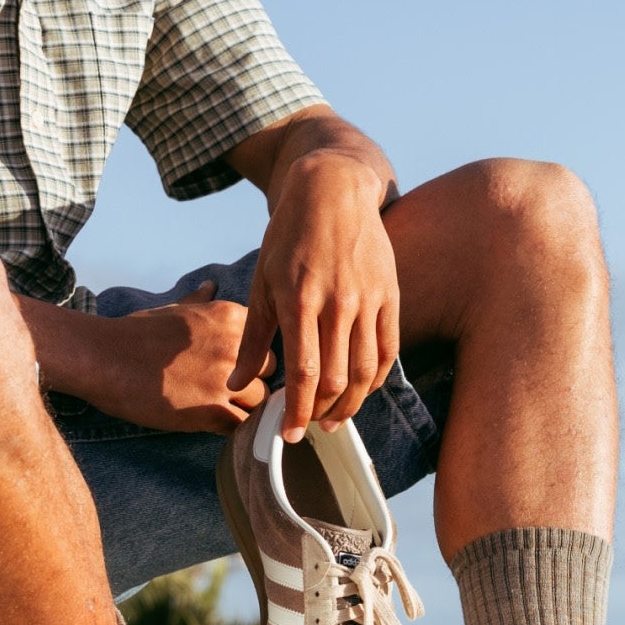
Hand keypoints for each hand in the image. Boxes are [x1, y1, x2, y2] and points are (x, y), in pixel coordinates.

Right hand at [74, 283, 271, 434]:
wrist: (106, 358)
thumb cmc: (135, 332)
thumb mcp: (174, 309)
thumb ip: (199, 301)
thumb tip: (210, 285)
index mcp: (230, 317)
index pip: (266, 339)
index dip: (253, 355)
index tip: (235, 364)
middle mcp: (235, 346)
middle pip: (270, 370)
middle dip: (254, 381)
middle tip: (230, 390)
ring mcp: (225, 379)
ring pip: (260, 401)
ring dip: (245, 408)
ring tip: (222, 409)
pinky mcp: (212, 411)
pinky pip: (242, 426)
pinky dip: (233, 430)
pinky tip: (215, 425)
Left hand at [229, 151, 399, 440]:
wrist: (333, 190)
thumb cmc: (290, 236)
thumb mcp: (262, 281)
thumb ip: (254, 336)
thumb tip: (235, 382)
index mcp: (300, 298)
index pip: (304, 372)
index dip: (297, 410)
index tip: (289, 434)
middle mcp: (338, 302)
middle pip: (336, 378)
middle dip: (320, 412)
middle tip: (307, 427)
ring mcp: (368, 299)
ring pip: (365, 370)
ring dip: (349, 404)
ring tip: (332, 419)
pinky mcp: (389, 294)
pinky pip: (387, 350)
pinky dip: (375, 380)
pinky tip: (359, 392)